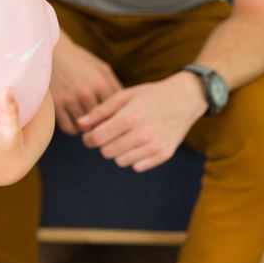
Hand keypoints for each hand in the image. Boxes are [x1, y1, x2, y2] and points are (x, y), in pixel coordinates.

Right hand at [51, 39, 122, 134]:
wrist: (53, 52)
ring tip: (91, 124)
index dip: (117, 118)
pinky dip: (74, 129)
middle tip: (104, 126)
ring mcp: (69, 99)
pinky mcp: (56, 104)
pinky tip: (77, 123)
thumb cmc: (80, 60)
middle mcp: (85, 93)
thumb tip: (126, 108)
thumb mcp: (102, 68)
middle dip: (103, 125)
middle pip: (100, 121)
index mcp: (100, 83)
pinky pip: (69, 127)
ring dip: (89, 128)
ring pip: (85, 127)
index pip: (115, 111)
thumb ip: (115, 86)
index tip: (117, 120)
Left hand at [76, 73, 207, 172]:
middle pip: (106, 152)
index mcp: (129, 117)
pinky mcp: (164, 155)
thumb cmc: (149, 95)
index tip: (89, 135)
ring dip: (118, 151)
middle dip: (103, 144)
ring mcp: (154, 146)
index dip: (88, 138)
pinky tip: (138, 144)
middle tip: (108, 134)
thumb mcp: (123, 96)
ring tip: (125, 137)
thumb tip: (79, 125)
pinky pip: (137, 166)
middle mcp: (142, 134)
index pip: (97, 138)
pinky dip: (134, 158)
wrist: (184, 99)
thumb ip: (99, 112)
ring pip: (120, 161)